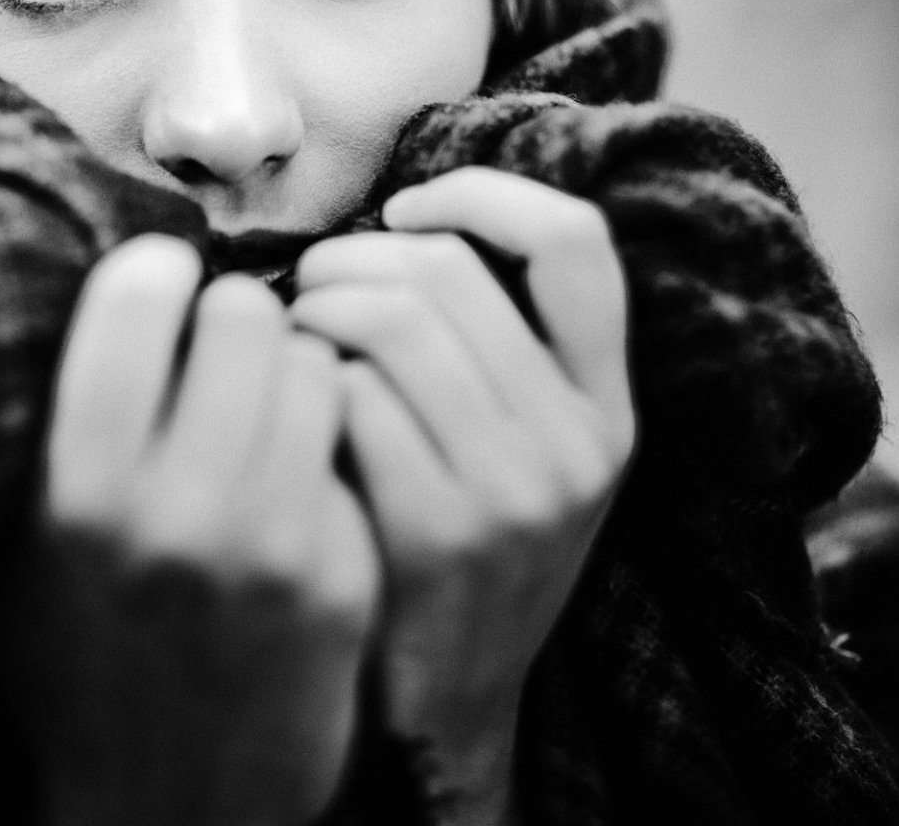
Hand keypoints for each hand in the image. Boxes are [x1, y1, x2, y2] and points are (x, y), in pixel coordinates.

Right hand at [4, 234, 378, 825]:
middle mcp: (176, 512)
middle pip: (242, 313)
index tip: (161, 279)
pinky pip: (348, 445)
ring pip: (313, 367)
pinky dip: (326, 445)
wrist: (168, 813)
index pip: (135, 298)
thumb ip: (34, 435)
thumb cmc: (76, 663)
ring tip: (264, 404)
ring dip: (290, 370)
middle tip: (221, 345)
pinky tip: (297, 476)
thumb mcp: (12, 555)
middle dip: (231, 318)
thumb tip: (65, 285)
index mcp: (76, 490)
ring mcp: (271, 546)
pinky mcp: (342, 577)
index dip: (153, 271)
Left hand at [288, 167, 635, 825]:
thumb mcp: (522, 454)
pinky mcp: (443, 534)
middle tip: (308, 284)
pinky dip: (306, 385)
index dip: (481, 194)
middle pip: (451, 271)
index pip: (575, 242)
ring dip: (316, 311)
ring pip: (394, 322)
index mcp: (606, 406)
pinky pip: (354, 399)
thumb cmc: (455, 545)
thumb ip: (493, 349)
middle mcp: (578, 441)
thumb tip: (396, 220)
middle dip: (352, 256)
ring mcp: (517, 491)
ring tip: (292, 338)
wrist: (444, 704)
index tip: (404, 210)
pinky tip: (294, 410)